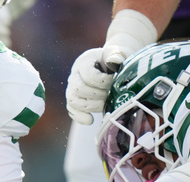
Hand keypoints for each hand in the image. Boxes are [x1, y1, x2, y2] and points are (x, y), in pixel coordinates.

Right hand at [65, 9, 156, 124]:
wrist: (110, 64)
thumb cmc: (115, 58)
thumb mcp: (117, 52)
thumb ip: (116, 55)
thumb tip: (115, 61)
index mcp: (84, 61)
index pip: (88, 75)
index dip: (102, 81)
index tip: (114, 80)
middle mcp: (74, 75)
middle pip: (79, 89)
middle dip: (97, 95)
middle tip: (110, 94)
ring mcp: (71, 88)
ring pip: (73, 100)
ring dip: (90, 106)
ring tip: (104, 105)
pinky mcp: (74, 99)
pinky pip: (72, 110)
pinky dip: (80, 117)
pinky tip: (91, 120)